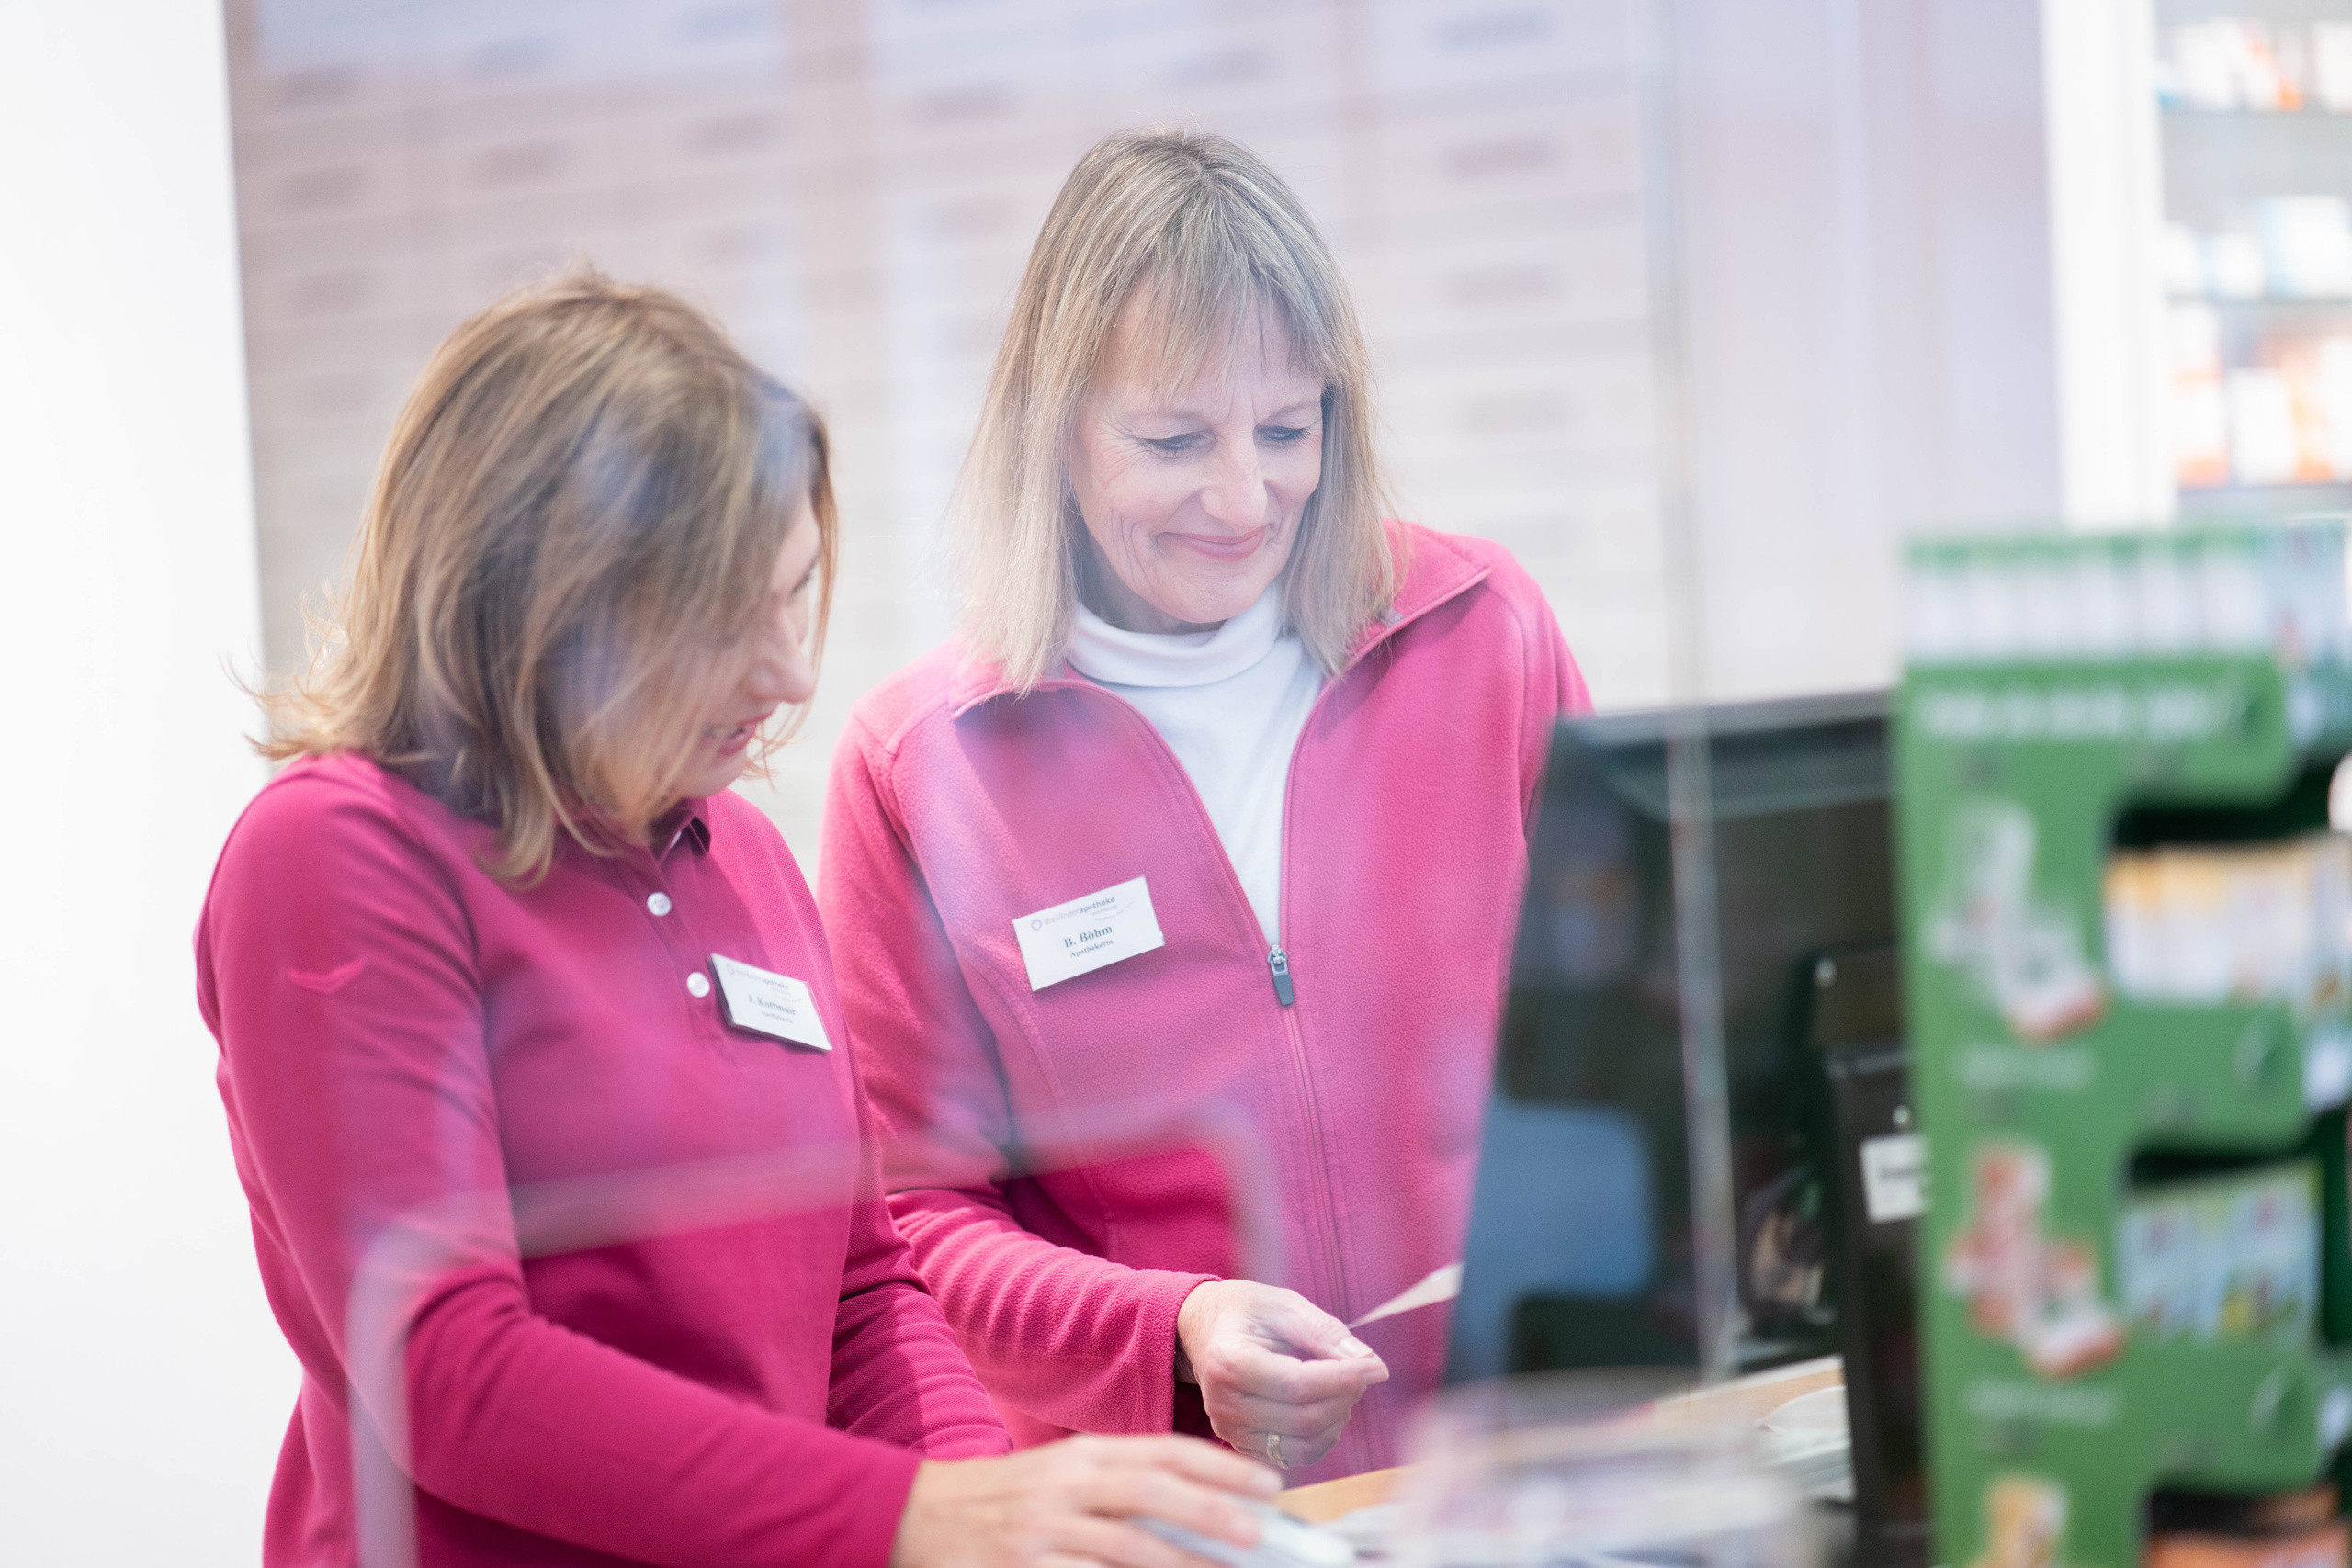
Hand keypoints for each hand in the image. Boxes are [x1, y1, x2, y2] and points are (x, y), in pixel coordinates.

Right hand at [890, 1434, 1278, 1567]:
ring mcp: (1042, 1530)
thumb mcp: (1063, 1477)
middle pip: (1149, 1492)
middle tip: (1257, 1531)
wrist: (916, 1515)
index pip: (1164, 1452)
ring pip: (1123, 1547)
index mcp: (1083, 1455)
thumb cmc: (1006, 1499)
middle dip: (1210, 1510)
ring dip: (1180, 1563)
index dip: (1220, 1466)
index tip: (1268, 1485)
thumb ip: (1122, 1485)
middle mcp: (1065, 1485)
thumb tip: (1204, 1510)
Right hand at [1174, 1279, 1388, 1470]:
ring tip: (1341, 1386)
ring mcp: (1230, 1431)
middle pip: (1303, 1418)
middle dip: (1344, 1396)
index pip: (1297, 1384)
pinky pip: (1295, 1456)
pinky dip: (1323, 1435)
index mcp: (1229, 1361)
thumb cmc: (1246, 1313)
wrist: (1205, 1331)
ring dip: (1336, 1418)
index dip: (1343, 1379)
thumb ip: (1324, 1331)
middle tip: (1361, 1370)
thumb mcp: (1283, 1305)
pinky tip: (1326, 1406)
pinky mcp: (1243, 1446)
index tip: (1376, 1367)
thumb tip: (1369, 1363)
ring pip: (1303, 1444)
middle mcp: (1224, 1404)